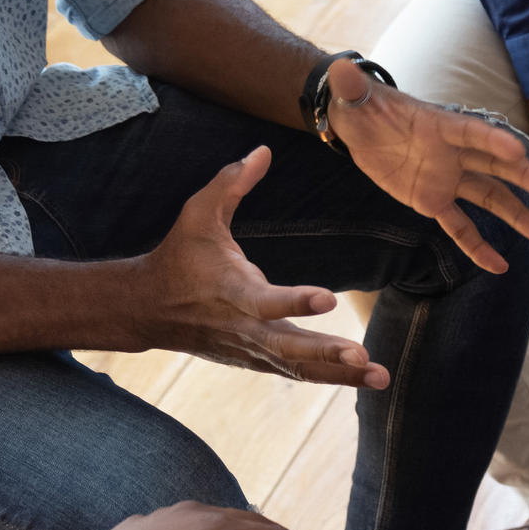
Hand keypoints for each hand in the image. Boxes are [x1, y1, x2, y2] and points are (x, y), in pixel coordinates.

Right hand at [137, 147, 390, 387]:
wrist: (148, 308)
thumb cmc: (179, 256)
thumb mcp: (198, 213)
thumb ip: (230, 183)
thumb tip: (263, 150)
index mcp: (232, 292)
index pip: (267, 301)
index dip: (296, 301)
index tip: (328, 298)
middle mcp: (244, 328)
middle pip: (289, 348)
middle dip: (326, 354)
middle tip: (362, 356)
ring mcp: (251, 350)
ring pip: (299, 368)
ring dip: (340, 375)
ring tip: (380, 377)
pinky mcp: (257, 360)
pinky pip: (297, 372)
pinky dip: (329, 378)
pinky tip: (363, 379)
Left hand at [326, 60, 528, 273]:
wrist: (359, 126)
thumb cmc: (361, 106)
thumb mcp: (352, 95)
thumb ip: (351, 87)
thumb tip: (341, 71)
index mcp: (439, 124)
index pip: (470, 132)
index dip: (492, 141)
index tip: (518, 151)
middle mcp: (453, 152)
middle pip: (495, 166)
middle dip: (525, 178)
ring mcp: (448, 177)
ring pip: (489, 198)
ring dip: (516, 217)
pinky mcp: (434, 200)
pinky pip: (459, 226)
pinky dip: (477, 246)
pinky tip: (499, 266)